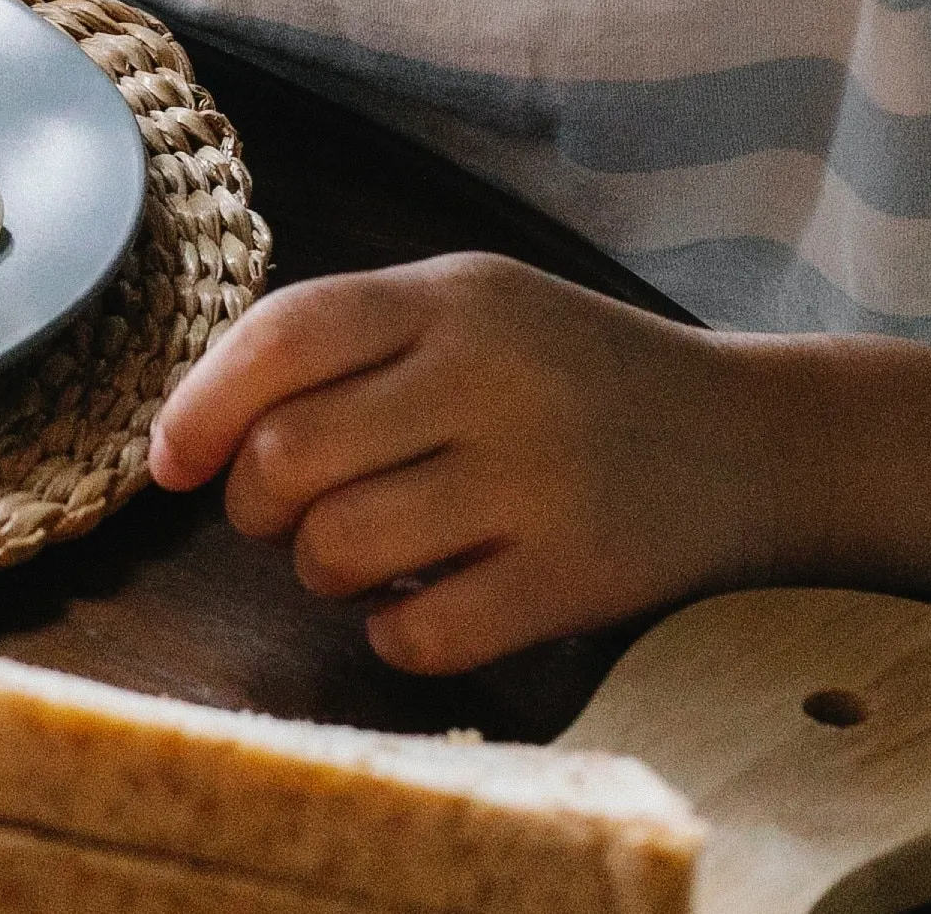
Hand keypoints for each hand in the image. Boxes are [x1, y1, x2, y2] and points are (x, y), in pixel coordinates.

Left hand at [146, 255, 788, 673]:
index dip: (200, 407)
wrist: (755, 440)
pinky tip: (426, 604)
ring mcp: (537, 481)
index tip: (175, 461)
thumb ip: (349, 341)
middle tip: (290, 513)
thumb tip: (193, 430)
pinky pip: (417, 634)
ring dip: (321, 571)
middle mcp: (492, 377)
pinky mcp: (575, 578)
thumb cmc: (575, 376)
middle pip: (289, 455)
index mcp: (455, 296)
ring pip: (337, 549)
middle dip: (257, 504)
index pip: (282, 336)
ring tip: (365, 556)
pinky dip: (394, 633)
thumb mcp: (475, 309)